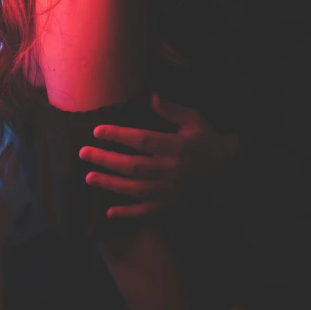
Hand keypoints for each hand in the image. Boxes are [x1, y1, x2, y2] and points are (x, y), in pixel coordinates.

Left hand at [78, 93, 237, 218]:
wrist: (227, 169)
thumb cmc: (206, 140)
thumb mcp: (194, 119)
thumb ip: (171, 110)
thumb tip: (150, 95)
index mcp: (176, 146)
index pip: (142, 140)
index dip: (118, 135)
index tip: (97, 131)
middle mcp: (171, 170)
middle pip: (133, 166)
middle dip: (106, 160)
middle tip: (83, 153)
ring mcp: (170, 190)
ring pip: (135, 189)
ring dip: (110, 184)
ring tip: (89, 177)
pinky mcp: (171, 205)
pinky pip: (146, 212)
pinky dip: (128, 213)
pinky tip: (109, 212)